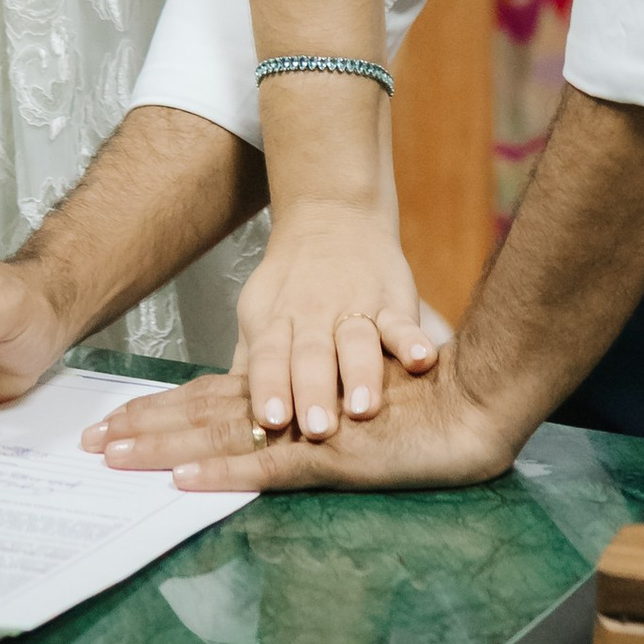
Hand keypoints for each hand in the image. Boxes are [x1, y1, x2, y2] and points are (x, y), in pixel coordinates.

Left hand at [89, 356, 518, 496]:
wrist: (473, 402)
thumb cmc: (422, 404)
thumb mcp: (352, 399)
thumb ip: (310, 406)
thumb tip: (266, 424)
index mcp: (289, 392)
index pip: (207, 398)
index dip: (156, 409)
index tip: (111, 421)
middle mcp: (288, 404)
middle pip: (197, 412)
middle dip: (139, 427)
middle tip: (87, 442)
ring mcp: (305, 429)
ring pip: (217, 434)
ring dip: (162, 446)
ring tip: (115, 456)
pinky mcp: (328, 456)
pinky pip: (265, 467)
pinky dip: (222, 473)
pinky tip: (185, 481)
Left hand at [233, 200, 442, 441]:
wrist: (331, 215)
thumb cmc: (290, 284)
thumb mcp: (258, 316)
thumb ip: (246, 368)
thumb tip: (222, 421)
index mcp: (275, 322)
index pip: (268, 357)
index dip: (269, 386)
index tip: (272, 419)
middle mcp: (313, 315)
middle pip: (312, 356)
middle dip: (314, 391)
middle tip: (318, 429)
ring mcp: (356, 307)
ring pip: (357, 343)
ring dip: (361, 375)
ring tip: (363, 408)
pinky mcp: (394, 301)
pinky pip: (403, 322)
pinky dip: (412, 340)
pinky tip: (421, 360)